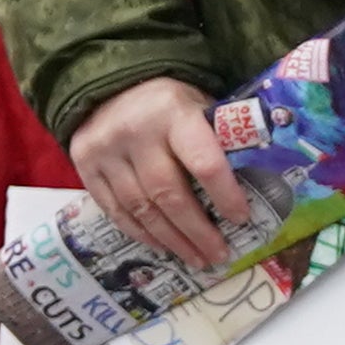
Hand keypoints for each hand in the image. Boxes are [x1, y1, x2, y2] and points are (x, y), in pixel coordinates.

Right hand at [71, 75, 252, 271]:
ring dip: (171, 240)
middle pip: (168, 193)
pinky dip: (139, 232)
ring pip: (140, 207)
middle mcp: (135, 134)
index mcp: (174, 115)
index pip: (204, 161)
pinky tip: (162, 246)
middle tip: (219, 255)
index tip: (242, 220)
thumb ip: (221, 139)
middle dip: (197, 231)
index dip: (225, 195)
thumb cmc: (170, 105)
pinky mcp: (84, 166)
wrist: (110, 85)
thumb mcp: (201, 107)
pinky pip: (113, 209)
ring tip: (196, 259)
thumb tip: (260, 184)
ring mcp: (105, 152)